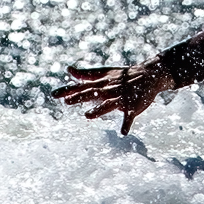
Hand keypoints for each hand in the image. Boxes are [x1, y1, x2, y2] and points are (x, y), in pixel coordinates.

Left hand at [54, 62, 173, 135]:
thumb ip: (85, 74)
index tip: (54, 95)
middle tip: (66, 102)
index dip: (69, 90)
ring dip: (99, 110)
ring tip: (88, 116)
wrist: (149, 74)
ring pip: (109, 104)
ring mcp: (121, 97)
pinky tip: (123, 133)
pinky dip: (126, 124)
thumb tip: (68, 70)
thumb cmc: (123, 76)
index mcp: (101, 82)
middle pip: (93, 93)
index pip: (83, 86)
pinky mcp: (133, 106)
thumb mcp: (103, 73)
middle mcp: (109, 89)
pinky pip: (129, 116)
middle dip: (80, 97)